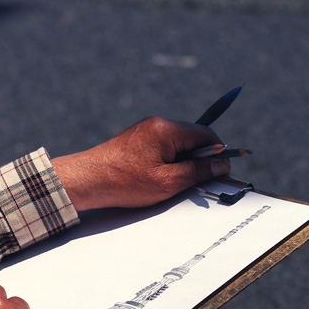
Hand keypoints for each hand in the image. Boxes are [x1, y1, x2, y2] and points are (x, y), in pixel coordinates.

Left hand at [50, 117, 229, 211]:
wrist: (85, 181)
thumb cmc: (123, 182)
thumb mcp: (167, 182)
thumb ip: (198, 171)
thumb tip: (222, 165)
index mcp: (166, 129)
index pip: (206, 134)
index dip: (219, 153)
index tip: (223, 172)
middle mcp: (156, 124)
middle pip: (192, 138)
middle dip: (200, 159)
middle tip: (199, 182)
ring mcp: (145, 131)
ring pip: (177, 145)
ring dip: (183, 163)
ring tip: (174, 184)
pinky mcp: (136, 141)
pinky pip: (162, 148)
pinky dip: (168, 163)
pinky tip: (160, 179)